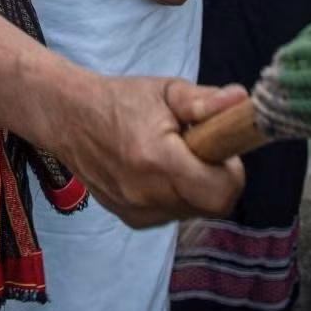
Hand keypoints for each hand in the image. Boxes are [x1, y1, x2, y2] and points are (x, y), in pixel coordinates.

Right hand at [47, 75, 246, 228]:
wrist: (69, 119)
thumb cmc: (120, 100)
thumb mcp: (165, 91)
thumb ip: (204, 101)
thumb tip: (242, 101)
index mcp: (159, 160)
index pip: (221, 191)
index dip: (231, 170)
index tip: (219, 146)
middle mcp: (148, 195)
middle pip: (213, 205)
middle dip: (217, 179)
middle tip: (199, 149)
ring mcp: (138, 212)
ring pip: (194, 211)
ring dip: (196, 188)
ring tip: (174, 157)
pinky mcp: (132, 219)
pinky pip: (173, 214)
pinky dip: (176, 196)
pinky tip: (158, 171)